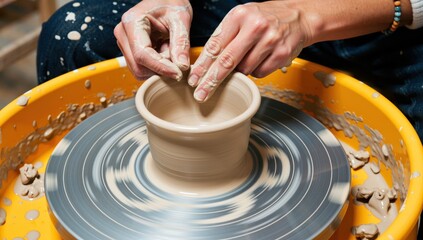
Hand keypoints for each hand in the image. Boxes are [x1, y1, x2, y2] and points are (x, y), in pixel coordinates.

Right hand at [114, 0, 192, 80]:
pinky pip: (141, 68)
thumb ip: (181, 43)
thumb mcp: (180, 19)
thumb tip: (182, 67)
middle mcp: (123, 33)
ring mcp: (124, 43)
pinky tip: (165, 53)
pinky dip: (155, 67)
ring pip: (139, 70)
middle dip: (160, 69)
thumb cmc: (171, 3)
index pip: (142, 54)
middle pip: (138, 66)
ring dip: (158, 69)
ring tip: (170, 52)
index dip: (160, 68)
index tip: (178, 74)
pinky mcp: (129, 50)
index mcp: (132, 22)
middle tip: (178, 61)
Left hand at [188, 2, 313, 101]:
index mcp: (239, 16)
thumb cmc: (265, 18)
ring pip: (244, 69)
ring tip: (248, 57)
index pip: (215, 45)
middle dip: (211, 81)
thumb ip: (224, 37)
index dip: (202, 65)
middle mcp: (254, 26)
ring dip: (240, 71)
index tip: (193, 79)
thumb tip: (205, 64)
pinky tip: (261, 58)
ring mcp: (270, 40)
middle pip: (227, 61)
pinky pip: (260, 73)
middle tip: (201, 94)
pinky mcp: (281, 54)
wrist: (298, 16)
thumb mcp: (241, 18)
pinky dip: (256, 70)